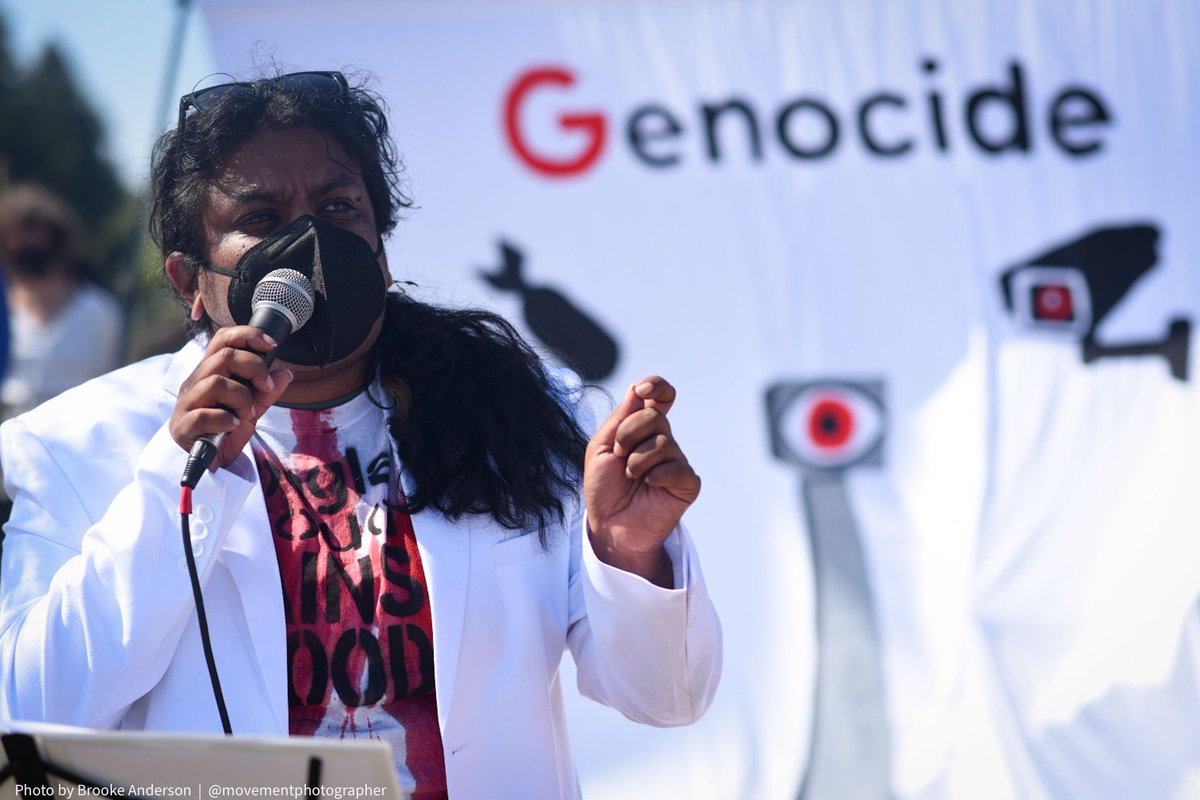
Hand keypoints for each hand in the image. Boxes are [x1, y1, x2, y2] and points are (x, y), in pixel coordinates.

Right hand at [170, 326, 293, 470]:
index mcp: (210, 371)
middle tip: (264, 387)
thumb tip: (285, 373)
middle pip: (224, 356)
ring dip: (241, 398)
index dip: (247, 335)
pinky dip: (226, 419)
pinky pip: (205, 414)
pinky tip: (233, 426)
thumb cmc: (226, 428)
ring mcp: (186, 403)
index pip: (223, 339)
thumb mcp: (252, 408)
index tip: (272, 345)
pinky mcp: (183, 426)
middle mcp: (195, 382)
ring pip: (215, 383)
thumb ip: (267, 391)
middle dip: (254, 368)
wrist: (210, 462)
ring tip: (247, 414)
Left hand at [584, 376, 700, 587]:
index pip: (660, 396)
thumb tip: (637, 389)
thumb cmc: (604, 487)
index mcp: (642, 428)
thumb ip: (619, 419)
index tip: (642, 391)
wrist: (609, 525)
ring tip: (630, 477)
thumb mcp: (600, 448)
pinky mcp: (687, 483)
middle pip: (655, 416)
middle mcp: (663, 440)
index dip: (656, 386)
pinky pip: (678, 468)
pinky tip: (648, 485)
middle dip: (629, 434)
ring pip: (663, 443)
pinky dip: (657, 475)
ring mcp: (676, 461)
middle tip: (618, 456)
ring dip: (637, 460)